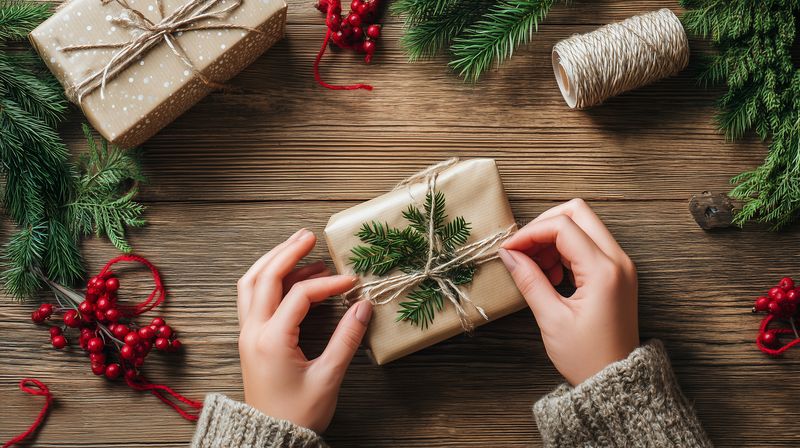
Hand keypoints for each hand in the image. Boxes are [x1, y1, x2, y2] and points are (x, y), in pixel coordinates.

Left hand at [236, 228, 372, 432]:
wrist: (269, 438)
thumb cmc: (298, 414)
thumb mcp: (327, 378)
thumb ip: (346, 340)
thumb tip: (362, 307)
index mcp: (271, 340)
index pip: (299, 294)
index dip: (327, 283)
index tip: (351, 282)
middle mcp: (253, 331)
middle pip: (264, 277)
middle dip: (287, 252)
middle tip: (309, 236)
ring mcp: (247, 334)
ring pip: (251, 284)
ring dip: (273, 261)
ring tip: (298, 247)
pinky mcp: (249, 339)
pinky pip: (252, 297)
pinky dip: (268, 279)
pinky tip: (289, 276)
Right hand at [498, 199, 638, 384]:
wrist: (617, 383)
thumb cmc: (587, 357)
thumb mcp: (552, 319)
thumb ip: (530, 280)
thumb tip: (509, 254)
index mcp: (604, 270)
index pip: (562, 227)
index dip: (530, 233)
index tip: (508, 250)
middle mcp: (618, 260)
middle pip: (578, 213)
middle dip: (544, 225)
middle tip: (523, 250)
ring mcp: (620, 265)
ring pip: (583, 226)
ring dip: (554, 238)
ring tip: (535, 269)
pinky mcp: (617, 273)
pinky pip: (589, 244)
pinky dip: (565, 250)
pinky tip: (550, 275)